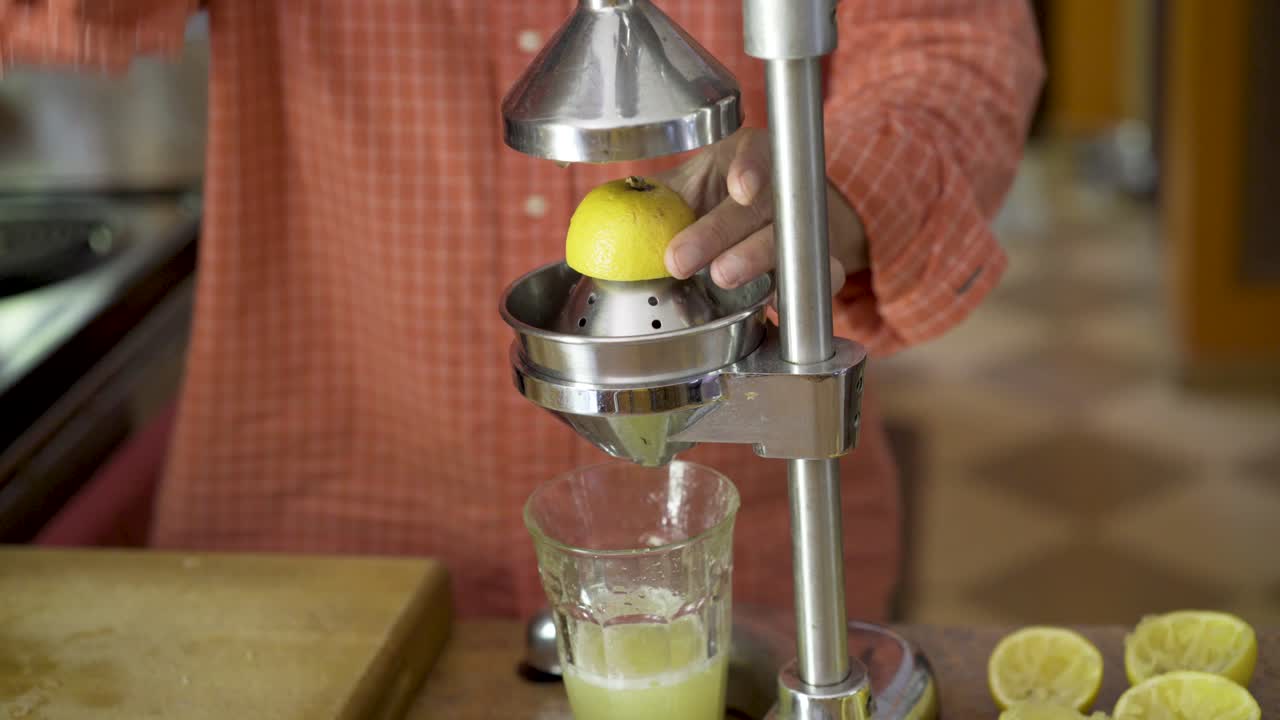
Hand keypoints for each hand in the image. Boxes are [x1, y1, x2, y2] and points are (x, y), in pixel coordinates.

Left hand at [657, 128, 867, 293]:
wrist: (762, 228)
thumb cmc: (714, 203)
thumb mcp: (682, 191)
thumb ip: (648, 200)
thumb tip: (598, 217)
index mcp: (749, 156)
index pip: (756, 153)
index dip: (751, 168)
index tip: (740, 188)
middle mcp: (783, 186)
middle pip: (761, 205)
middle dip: (720, 232)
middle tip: (680, 259)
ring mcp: (806, 225)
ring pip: (788, 240)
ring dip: (754, 259)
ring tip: (721, 276)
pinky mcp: (822, 264)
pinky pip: (821, 276)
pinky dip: (797, 289)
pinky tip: (773, 302)